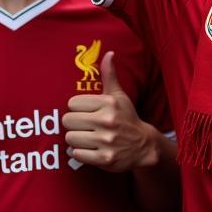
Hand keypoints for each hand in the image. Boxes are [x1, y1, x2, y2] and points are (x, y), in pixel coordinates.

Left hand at [63, 51, 161, 170]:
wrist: (144, 146)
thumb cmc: (127, 118)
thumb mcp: (119, 96)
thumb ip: (109, 75)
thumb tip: (108, 53)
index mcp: (108, 103)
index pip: (72, 103)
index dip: (76, 109)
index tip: (85, 112)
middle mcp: (107, 121)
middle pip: (68, 121)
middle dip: (73, 124)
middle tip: (84, 126)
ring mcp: (106, 141)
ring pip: (70, 138)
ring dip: (75, 139)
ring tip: (86, 138)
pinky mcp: (105, 159)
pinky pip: (77, 154)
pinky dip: (79, 153)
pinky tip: (89, 149)